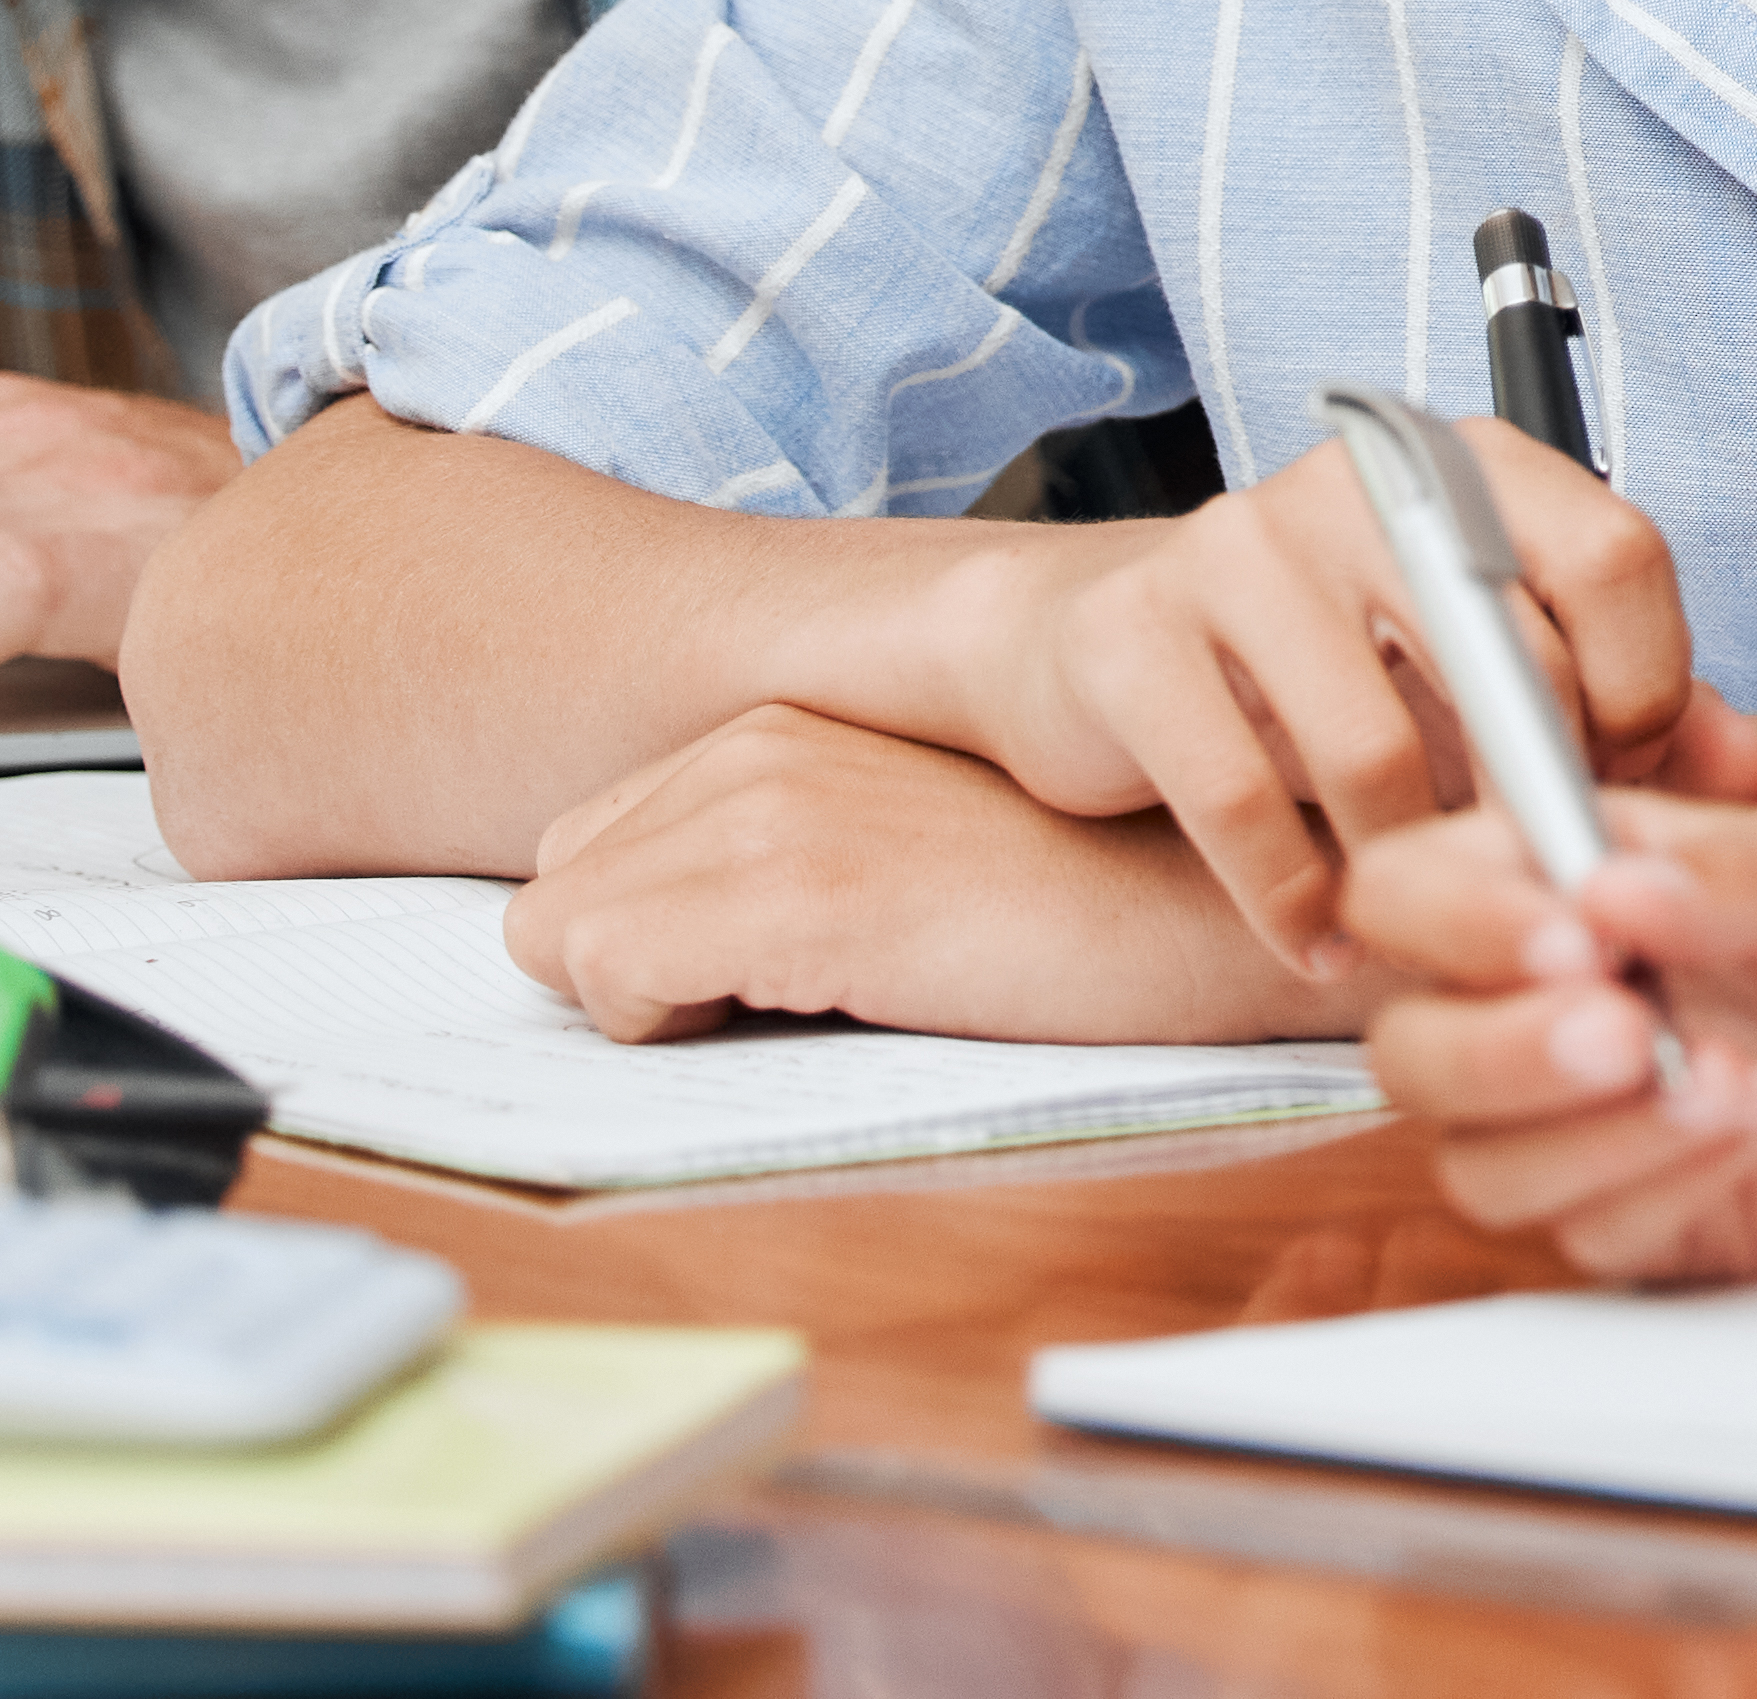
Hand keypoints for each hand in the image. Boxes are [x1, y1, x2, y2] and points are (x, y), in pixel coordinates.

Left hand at [507, 708, 1342, 1044]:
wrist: (1201, 910)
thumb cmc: (1059, 919)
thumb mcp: (892, 866)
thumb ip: (773, 879)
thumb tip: (649, 976)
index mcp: (777, 731)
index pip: (588, 855)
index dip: (649, 944)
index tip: (761, 979)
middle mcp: (754, 743)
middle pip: (555, 897)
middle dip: (636, 972)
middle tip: (785, 997)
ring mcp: (769, 804)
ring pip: (564, 938)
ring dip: (660, 1003)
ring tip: (816, 998)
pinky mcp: (795, 882)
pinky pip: (610, 974)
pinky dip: (675, 1026)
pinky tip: (819, 1005)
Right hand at [956, 424, 1756, 970]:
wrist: (1105, 650)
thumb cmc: (1338, 667)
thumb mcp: (1491, 672)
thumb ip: (1632, 711)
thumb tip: (1750, 773)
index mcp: (1472, 466)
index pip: (1615, 553)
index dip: (1644, 695)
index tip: (1621, 793)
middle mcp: (1361, 482)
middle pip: (1507, 667)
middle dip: (1531, 812)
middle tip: (1531, 895)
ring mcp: (1235, 547)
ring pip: (1373, 754)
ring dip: (1408, 873)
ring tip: (1418, 920)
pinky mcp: (1134, 638)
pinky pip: (1242, 806)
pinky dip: (1296, 904)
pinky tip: (1322, 941)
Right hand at [1338, 775, 1756, 1285]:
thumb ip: (1741, 869)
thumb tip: (1606, 881)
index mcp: (1600, 868)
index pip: (1427, 888)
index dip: (1456, 913)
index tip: (1565, 923)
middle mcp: (1585, 992)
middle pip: (1415, 1042)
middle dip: (1497, 1039)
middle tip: (1621, 1019)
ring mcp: (1618, 1121)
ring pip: (1477, 1156)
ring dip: (1572, 1123)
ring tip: (1718, 1073)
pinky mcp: (1677, 1225)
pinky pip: (1583, 1235)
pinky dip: (1646, 1182)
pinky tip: (1755, 1120)